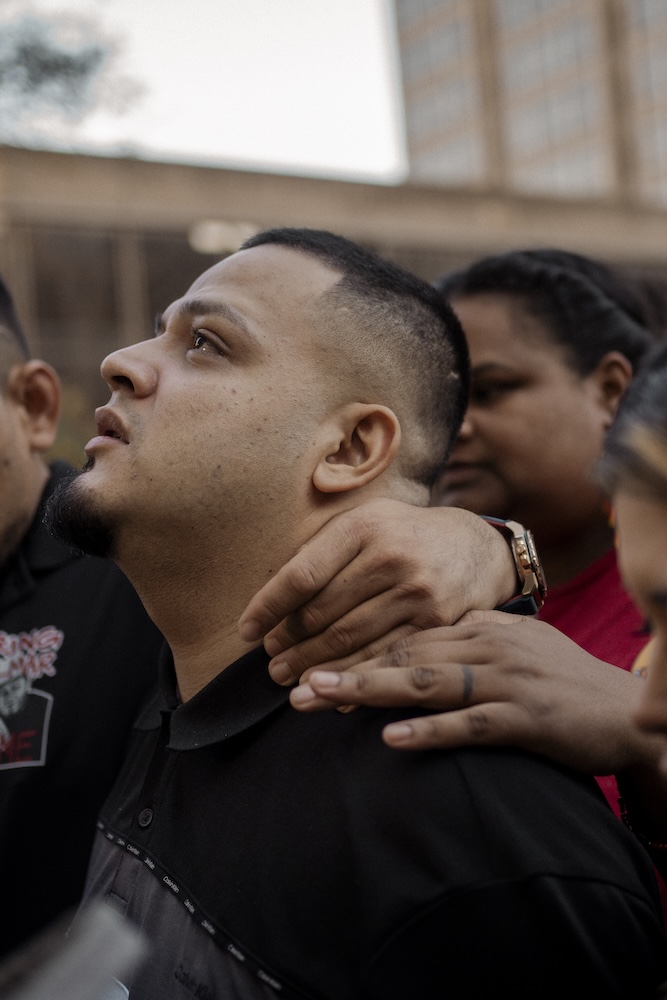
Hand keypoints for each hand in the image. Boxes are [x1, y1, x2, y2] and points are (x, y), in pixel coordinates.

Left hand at [239, 500, 517, 684]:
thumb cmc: (402, 536)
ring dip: (312, 667)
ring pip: (350, 641)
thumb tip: (271, 599)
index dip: (268, 607)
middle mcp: (390, 556)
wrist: (476, 547)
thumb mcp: (364, 523)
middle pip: (323, 613)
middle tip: (269, 660)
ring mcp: (416, 591)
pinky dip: (352, 679)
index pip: (301, 575)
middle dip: (288, 643)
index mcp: (363, 527)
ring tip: (288, 679)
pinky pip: (383, 657)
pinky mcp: (436, 622)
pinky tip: (330, 692)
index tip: (246, 630)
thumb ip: (322, 551)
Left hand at [289, 612, 662, 775]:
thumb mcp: (517, 643)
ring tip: (322, 698)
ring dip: (370, 689)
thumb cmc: (564, 678)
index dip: (356, 647)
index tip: (312, 662)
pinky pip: (469, 724)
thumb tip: (422, 638)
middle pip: (404, 653)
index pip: (405, 633)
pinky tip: (391, 739)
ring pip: (426, 681)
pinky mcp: (525, 718)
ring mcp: (505, 681)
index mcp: (479, 627)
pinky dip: (429, 731)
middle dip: (347, 668)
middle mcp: (487, 646)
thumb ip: (471, 634)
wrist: (624, 710)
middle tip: (297, 683)